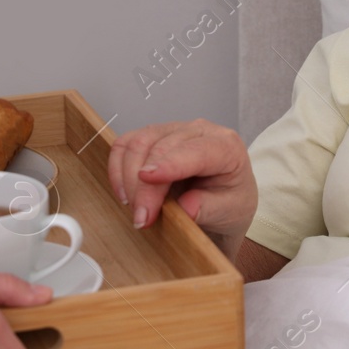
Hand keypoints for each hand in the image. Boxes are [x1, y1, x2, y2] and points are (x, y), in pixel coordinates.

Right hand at [106, 119, 256, 243]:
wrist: (222, 202)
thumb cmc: (228, 203)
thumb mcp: (230, 212)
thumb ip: (209, 208)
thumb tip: (185, 209)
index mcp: (226, 146)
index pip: (195, 150)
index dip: (169, 163)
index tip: (147, 179)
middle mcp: (198, 131)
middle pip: (160, 147)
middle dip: (145, 186)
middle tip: (141, 218)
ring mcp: (172, 130)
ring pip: (138, 143)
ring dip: (128, 178)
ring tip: (135, 209)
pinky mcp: (150, 137)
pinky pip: (124, 145)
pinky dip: (118, 170)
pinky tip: (125, 194)